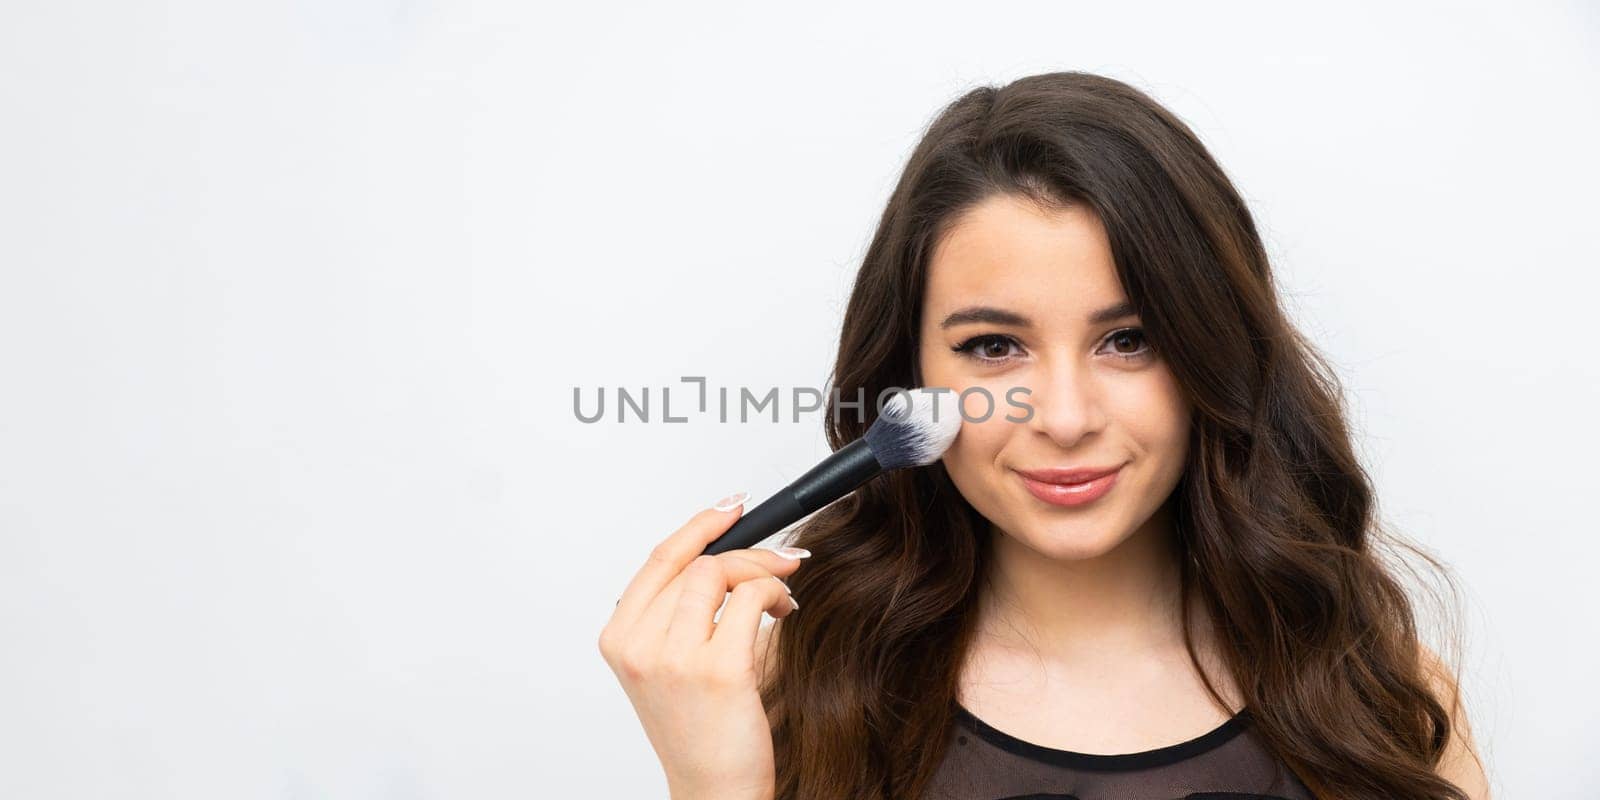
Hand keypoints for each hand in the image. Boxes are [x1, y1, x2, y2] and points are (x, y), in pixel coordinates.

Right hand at [598, 492, 807, 799]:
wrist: (713, 789)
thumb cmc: (697, 730)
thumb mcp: (668, 664)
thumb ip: (678, 611)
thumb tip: (725, 551)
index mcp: (620, 638)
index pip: (659, 559)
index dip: (699, 525)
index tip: (731, 507)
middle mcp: (640, 646)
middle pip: (696, 563)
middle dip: (748, 552)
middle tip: (780, 561)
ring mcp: (676, 659)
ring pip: (722, 573)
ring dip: (764, 573)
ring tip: (780, 595)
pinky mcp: (719, 670)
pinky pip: (752, 599)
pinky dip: (775, 596)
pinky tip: (784, 612)